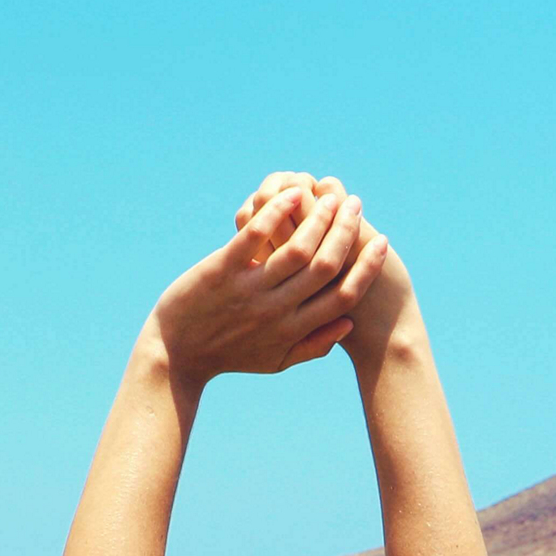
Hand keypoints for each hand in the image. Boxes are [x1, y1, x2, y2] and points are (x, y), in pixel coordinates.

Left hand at [147, 181, 386, 384]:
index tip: (381, 242)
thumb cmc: (229, 356)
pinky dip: (276, 212)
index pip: (343, 296)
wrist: (175, 355)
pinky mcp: (222, 270)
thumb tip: (347, 323)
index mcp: (293, 330)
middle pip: (325, 267)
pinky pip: (254, 236)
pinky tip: (291, 195)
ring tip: (330, 197)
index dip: (367, 268)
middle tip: (355, 205)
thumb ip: (314, 345)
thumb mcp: (275, 361)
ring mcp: (249, 290)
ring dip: (318, 218)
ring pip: (297, 249)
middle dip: (345, 232)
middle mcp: (276, 310)